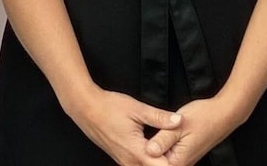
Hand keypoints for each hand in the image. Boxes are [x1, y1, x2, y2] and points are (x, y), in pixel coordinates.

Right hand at [62, 84, 180, 165]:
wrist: (85, 108)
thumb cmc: (109, 107)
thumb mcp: (137, 109)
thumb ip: (159, 117)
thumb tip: (179, 121)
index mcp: (137, 151)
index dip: (175, 161)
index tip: (181, 152)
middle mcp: (130, 162)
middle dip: (168, 162)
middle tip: (175, 149)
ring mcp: (124, 162)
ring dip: (158, 162)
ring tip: (166, 150)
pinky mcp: (121, 159)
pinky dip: (148, 161)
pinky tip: (153, 150)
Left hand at [145, 95, 248, 165]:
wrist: (224, 114)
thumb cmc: (203, 117)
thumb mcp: (179, 125)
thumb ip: (162, 139)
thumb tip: (148, 151)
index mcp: (177, 161)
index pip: (153, 165)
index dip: (143, 157)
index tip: (136, 148)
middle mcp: (181, 164)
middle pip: (156, 163)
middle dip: (148, 154)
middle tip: (149, 137)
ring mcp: (184, 160)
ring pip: (162, 160)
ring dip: (154, 151)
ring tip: (151, 137)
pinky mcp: (185, 154)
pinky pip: (169, 156)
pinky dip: (162, 149)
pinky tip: (159, 138)